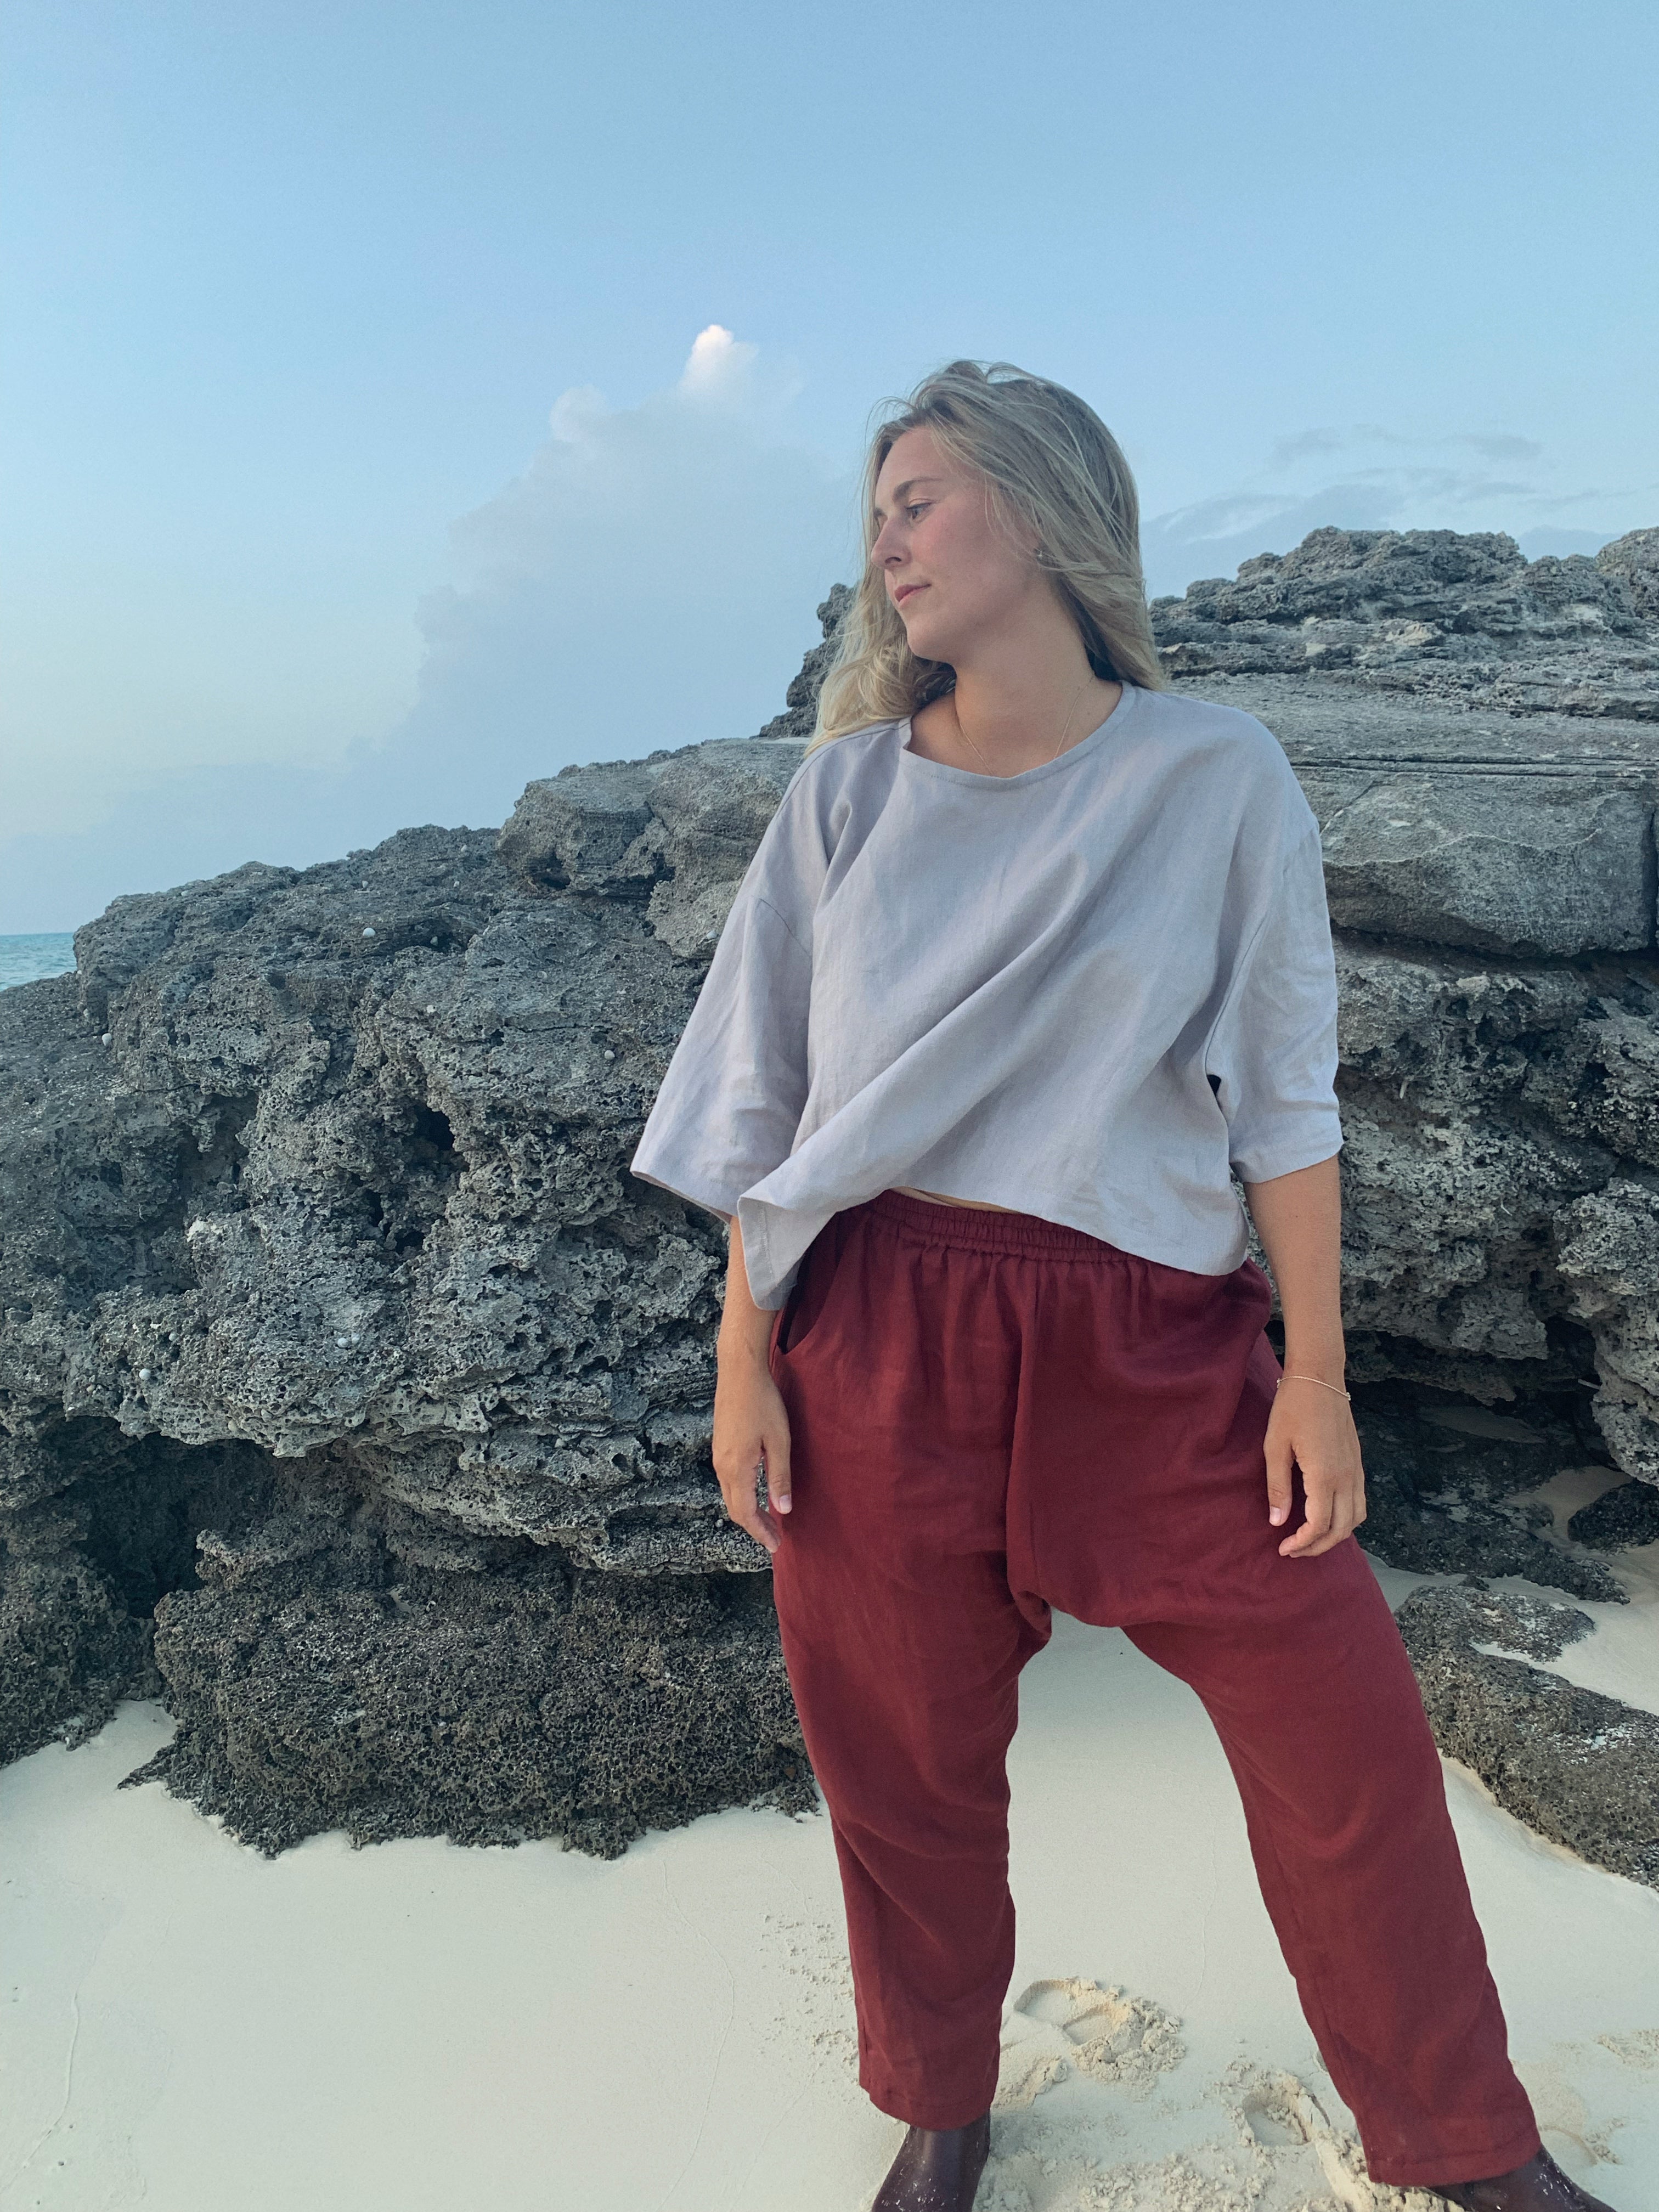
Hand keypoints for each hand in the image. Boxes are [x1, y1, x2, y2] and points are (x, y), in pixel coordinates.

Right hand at [712, 1349, 793, 1555]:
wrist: (739, 1372)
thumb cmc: (763, 1403)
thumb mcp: (779, 1441)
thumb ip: (780, 1477)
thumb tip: (783, 1510)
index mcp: (737, 1468)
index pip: (746, 1513)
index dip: (760, 1532)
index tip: (775, 1546)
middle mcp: (722, 1466)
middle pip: (735, 1509)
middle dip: (754, 1527)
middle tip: (774, 1539)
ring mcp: (718, 1456)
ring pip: (730, 1495)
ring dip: (748, 1511)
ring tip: (768, 1520)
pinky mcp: (720, 1446)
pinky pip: (728, 1481)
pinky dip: (742, 1495)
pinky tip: (756, 1493)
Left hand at [1266, 1374, 1365, 1558]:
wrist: (1319, 1378)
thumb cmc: (1292, 1408)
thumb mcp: (1275, 1446)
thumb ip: (1277, 1487)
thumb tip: (1277, 1522)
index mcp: (1324, 1475)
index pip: (1320, 1525)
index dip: (1302, 1543)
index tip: (1283, 1549)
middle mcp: (1346, 1477)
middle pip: (1342, 1529)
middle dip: (1318, 1546)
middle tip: (1293, 1550)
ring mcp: (1356, 1471)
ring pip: (1356, 1518)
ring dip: (1335, 1535)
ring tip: (1310, 1538)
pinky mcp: (1358, 1463)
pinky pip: (1360, 1502)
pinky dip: (1347, 1518)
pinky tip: (1326, 1515)